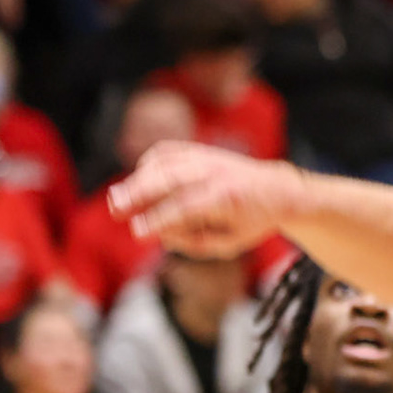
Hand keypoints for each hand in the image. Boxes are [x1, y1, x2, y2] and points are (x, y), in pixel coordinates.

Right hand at [110, 141, 305, 258]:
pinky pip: (165, 152)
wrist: (275, 189)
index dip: (159, 219)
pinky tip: (138, 183)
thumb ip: (197, 243)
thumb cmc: (251, 221)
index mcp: (227, 198)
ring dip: (137, 180)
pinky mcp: (197, 149)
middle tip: (116, 208)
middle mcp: (214, 172)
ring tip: (117, 201)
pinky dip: (148, 165)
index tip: (137, 232)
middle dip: (140, 192)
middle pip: (170, 177)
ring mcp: (205, 157)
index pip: (186, 208)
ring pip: (164, 162)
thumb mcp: (231, 243)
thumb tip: (161, 234)